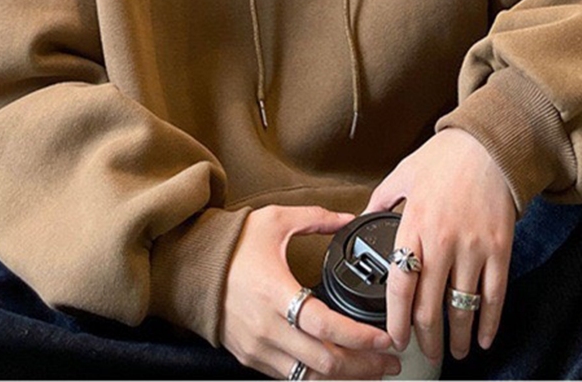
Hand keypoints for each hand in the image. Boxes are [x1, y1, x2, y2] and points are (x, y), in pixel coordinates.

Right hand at [220, 205, 400, 379]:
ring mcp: (258, 348)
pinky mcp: (251, 358)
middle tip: (390, 361)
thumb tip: (347, 217)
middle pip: (324, 362)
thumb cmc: (231, 245)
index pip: (325, 326)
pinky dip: (319, 377)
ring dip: (346, 378)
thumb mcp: (275, 220)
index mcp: (275, 293)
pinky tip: (338, 371)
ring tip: (373, 371)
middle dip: (364, 366)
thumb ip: (316, 218)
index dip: (360, 337)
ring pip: (310, 377)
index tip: (385, 338)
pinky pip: (291, 377)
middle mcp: (267, 328)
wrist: (191, 266)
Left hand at [364, 130, 515, 363]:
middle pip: (429, 306)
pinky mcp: (500, 249)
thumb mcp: (402, 173)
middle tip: (423, 351)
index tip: (393, 338)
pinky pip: (494, 296)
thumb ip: (381, 200)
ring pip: (462, 308)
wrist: (488, 145)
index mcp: (414, 224)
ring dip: (456, 338)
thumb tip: (361, 218)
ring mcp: (473, 247)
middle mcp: (442, 241)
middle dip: (424, 338)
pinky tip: (482, 337)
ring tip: (452, 351)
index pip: (400, 285)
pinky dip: (488, 323)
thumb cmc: (445, 157)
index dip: (396, 320)